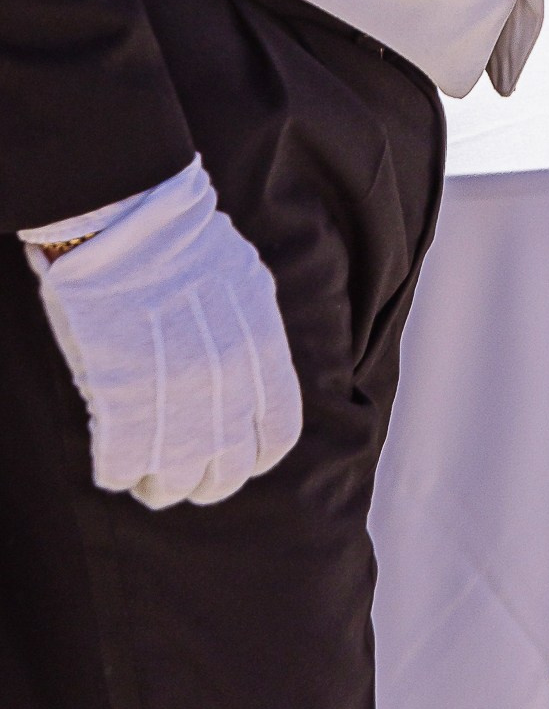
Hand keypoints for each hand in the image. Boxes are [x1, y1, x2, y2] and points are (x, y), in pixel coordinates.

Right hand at [22, 156, 302, 508]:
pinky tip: (112, 455)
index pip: (277, 436)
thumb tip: (248, 384)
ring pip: (173, 484)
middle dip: (205, 481)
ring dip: (158, 484)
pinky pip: (121, 470)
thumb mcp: (249, 288)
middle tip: (183, 472)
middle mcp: (228, 389)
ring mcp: (175, 403)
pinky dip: (117, 470)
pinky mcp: (121, 409)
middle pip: (226, 473)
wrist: (133, 224)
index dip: (255, 457)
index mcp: (263, 355)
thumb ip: (253, 343)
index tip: (235, 458)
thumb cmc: (187, 244)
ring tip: (144, 471)